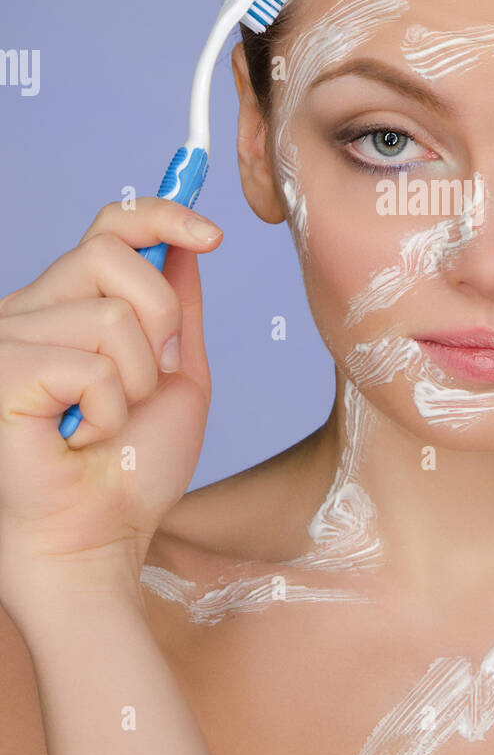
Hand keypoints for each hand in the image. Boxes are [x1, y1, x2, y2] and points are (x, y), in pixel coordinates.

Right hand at [0, 199, 221, 601]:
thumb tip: (183, 243)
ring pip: (109, 315)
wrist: (101, 541)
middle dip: (157, 319)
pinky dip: (106, 410)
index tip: (213, 234)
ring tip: (106, 422)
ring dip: (134, 381)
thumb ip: (176, 308)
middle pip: (111, 252)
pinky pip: (87, 363)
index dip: (161, 213)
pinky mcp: (1, 372)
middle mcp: (29, 311)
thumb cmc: (132, 472)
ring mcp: (7, 338)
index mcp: (66, 306)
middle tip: (149, 379)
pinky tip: (79, 439)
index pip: (108, 226)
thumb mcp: (175, 377)